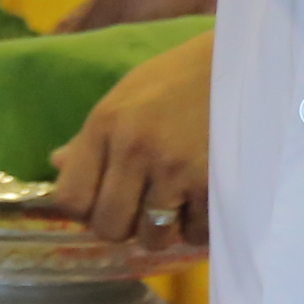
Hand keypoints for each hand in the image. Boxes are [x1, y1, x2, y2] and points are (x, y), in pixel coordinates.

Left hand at [45, 27, 212, 250]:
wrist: (246, 64)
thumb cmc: (181, 78)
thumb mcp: (128, 95)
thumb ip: (91, 137)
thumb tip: (57, 165)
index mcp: (106, 124)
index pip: (69, 199)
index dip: (85, 209)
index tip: (104, 200)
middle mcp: (134, 149)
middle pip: (108, 228)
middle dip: (124, 225)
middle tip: (143, 206)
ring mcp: (174, 170)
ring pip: (151, 239)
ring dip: (163, 229)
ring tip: (177, 201)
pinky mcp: (213, 186)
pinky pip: (194, 235)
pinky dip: (199, 226)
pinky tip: (204, 198)